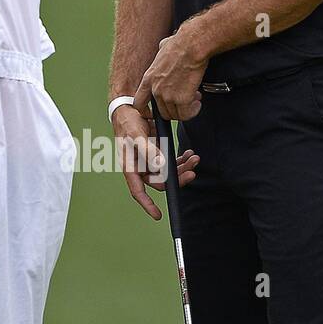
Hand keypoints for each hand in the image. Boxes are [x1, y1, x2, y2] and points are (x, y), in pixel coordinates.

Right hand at [112, 104, 198, 219]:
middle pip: (160, 182)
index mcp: (131, 167)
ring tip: (194, 158)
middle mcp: (140, 167)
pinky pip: (171, 162)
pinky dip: (181, 160)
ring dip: (183, 168)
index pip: (138, 191)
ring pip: (168, 173)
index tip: (158, 215)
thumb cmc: (128, 122)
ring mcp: (149, 161)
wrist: (130, 108)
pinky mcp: (157, 153)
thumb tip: (161, 166)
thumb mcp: (137, 135)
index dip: (147, 204)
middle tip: (192, 172)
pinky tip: (189, 154)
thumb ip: (149, 150)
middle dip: (177, 178)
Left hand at [132, 23, 207, 120]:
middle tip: (185, 100)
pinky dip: (193, 111)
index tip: (153, 114)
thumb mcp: (163, 47)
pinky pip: (186, 114)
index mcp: (149, 79)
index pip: (139, 103)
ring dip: (186, 109)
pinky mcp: (182, 99)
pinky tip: (197, 103)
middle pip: (162, 112)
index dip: (146, 111)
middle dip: (175, 109)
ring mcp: (168, 96)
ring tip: (194, 99)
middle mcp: (156, 90)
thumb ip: (161, 53)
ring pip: (175, 115)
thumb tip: (164, 48)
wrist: (191, 47)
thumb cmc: (181, 44)